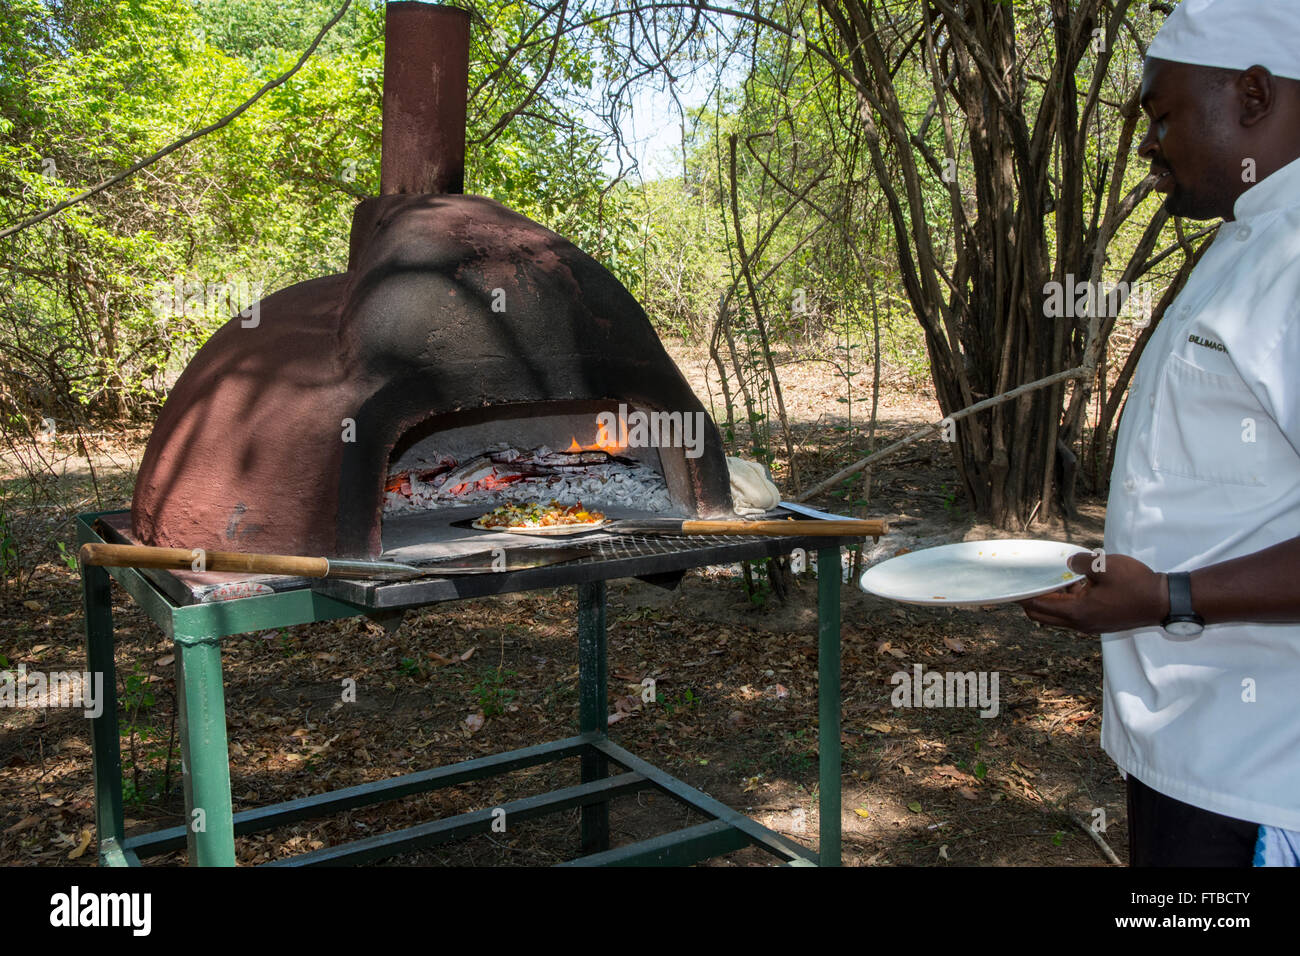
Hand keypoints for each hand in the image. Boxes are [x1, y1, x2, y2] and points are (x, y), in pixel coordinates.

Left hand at [1018, 551, 1169, 634]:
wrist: (1164, 601)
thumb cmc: (1136, 584)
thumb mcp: (1105, 566)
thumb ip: (1081, 563)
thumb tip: (1068, 563)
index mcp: (1077, 612)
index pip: (1039, 606)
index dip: (1023, 595)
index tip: (1012, 585)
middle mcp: (1080, 623)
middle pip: (1043, 615)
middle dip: (1030, 600)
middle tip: (1024, 583)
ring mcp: (1090, 625)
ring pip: (1058, 616)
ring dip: (1051, 600)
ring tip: (1050, 578)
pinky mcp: (1099, 623)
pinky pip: (1073, 614)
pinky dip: (1067, 601)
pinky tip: (1073, 583)